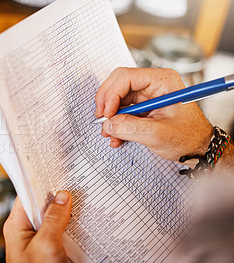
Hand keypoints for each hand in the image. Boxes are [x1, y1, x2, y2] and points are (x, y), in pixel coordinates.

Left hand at [4, 191, 71, 262]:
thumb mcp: (47, 245)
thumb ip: (54, 219)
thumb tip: (61, 198)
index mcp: (16, 226)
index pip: (26, 195)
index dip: (40, 184)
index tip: (54, 176)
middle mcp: (24, 232)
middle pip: (40, 206)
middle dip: (55, 197)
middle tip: (71, 189)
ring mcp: (36, 241)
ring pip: (51, 219)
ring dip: (63, 213)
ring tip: (77, 205)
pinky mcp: (47, 250)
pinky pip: (57, 232)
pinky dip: (67, 227)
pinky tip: (77, 224)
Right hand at [94, 68, 212, 161]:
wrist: (197, 148)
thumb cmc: (188, 137)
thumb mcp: (159, 134)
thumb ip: (131, 128)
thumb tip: (109, 124)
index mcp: (162, 81)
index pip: (126, 77)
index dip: (111, 94)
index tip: (106, 114)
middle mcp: (152, 84)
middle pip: (118, 85)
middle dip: (106, 103)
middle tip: (101, 120)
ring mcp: (146, 96)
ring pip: (116, 99)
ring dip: (109, 116)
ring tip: (108, 132)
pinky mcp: (141, 107)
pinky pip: (121, 110)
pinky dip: (115, 123)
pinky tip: (116, 136)